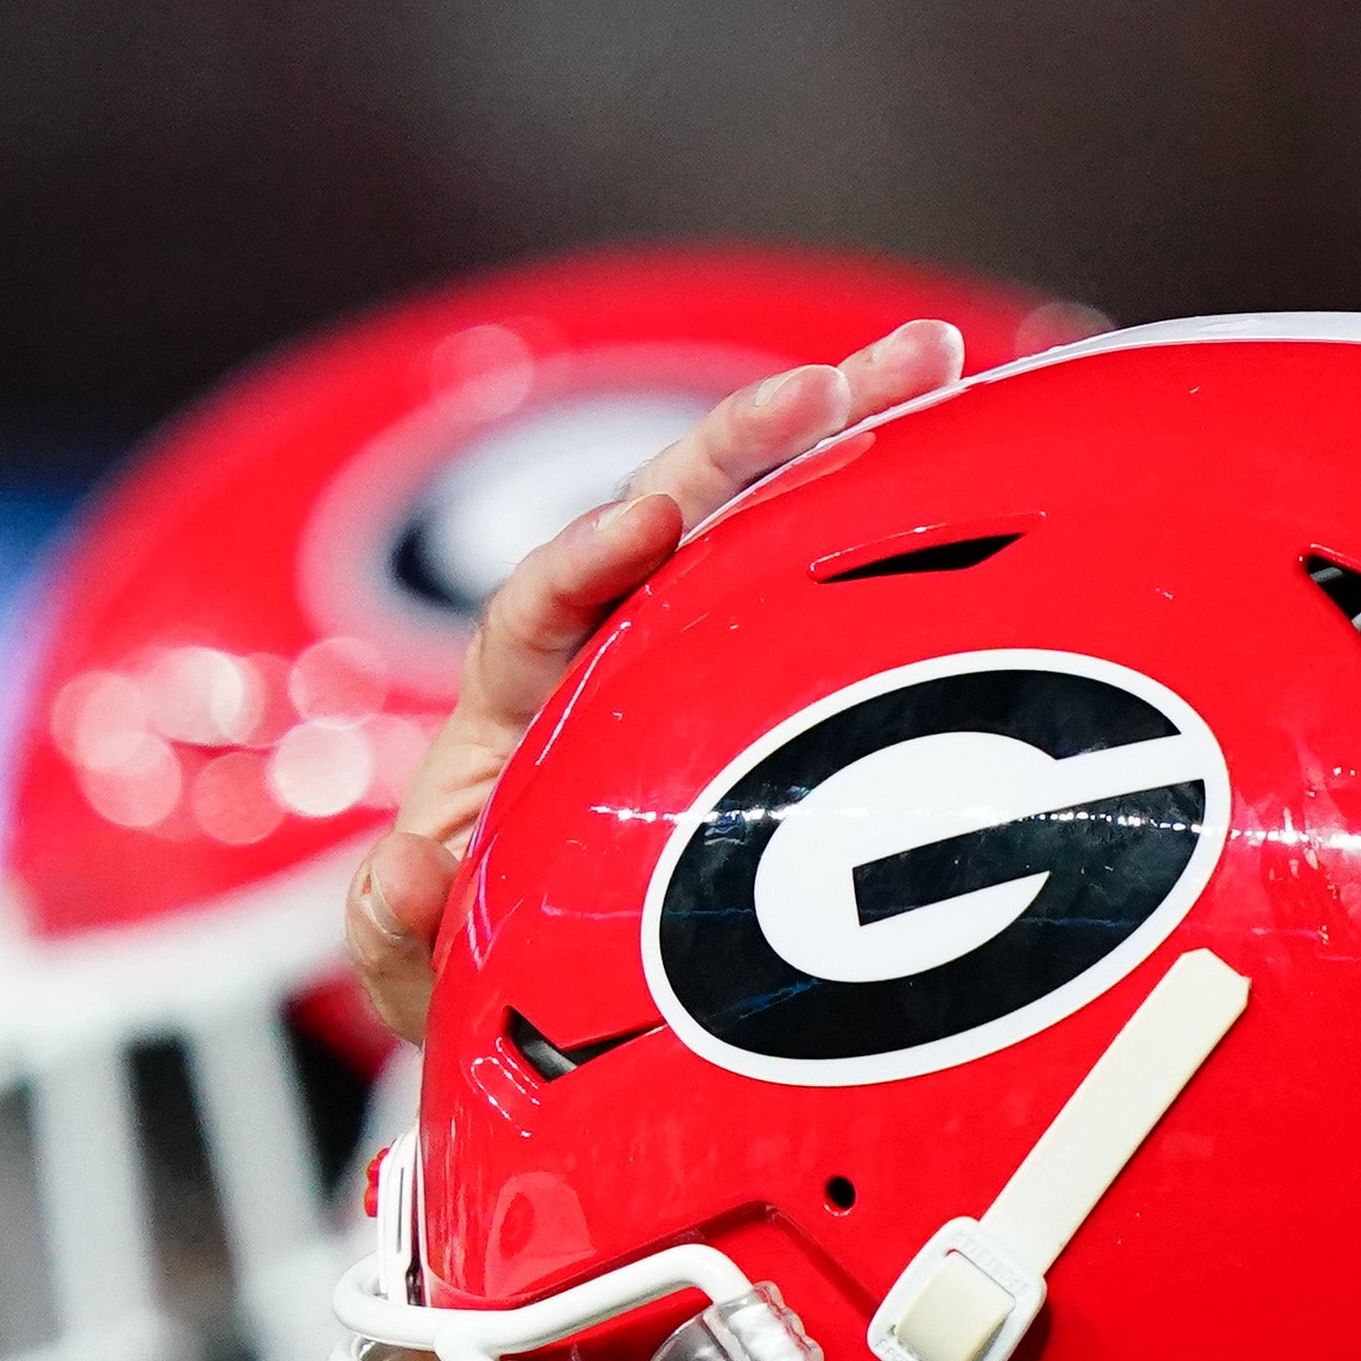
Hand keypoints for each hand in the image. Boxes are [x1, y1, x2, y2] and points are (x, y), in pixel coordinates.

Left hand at [343, 317, 975, 1044]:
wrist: (552, 999)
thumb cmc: (479, 967)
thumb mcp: (420, 970)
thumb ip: (392, 929)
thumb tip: (401, 872)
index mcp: (511, 710)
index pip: (537, 612)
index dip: (587, 560)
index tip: (649, 524)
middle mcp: (602, 655)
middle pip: (670, 521)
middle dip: (746, 441)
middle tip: (841, 380)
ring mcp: (689, 658)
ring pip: (758, 529)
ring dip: (841, 438)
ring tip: (933, 361)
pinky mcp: (763, 679)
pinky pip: (820, 589)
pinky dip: (883, 521)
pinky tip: (968, 449)